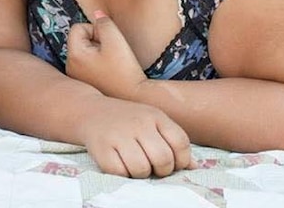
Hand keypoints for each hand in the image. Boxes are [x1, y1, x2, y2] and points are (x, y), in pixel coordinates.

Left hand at [66, 10, 146, 99]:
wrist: (135, 99)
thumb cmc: (125, 70)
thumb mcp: (116, 40)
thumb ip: (104, 23)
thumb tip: (96, 13)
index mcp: (74, 56)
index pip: (78, 28)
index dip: (95, 30)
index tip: (109, 42)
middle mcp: (70, 67)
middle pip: (80, 40)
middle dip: (95, 41)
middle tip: (111, 53)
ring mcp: (76, 78)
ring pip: (84, 52)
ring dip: (97, 52)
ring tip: (111, 64)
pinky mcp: (85, 85)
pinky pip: (87, 65)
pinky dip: (97, 64)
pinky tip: (109, 72)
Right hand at [78, 95, 194, 177]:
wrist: (90, 111)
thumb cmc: (127, 120)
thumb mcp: (152, 122)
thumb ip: (172, 141)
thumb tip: (194, 167)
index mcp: (154, 116)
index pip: (180, 143)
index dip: (181, 160)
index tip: (171, 162)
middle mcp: (137, 123)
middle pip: (163, 159)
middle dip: (161, 170)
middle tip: (151, 166)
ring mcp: (118, 134)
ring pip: (141, 169)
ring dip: (140, 173)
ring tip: (134, 164)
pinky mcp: (101, 147)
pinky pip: (119, 172)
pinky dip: (122, 173)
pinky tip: (119, 163)